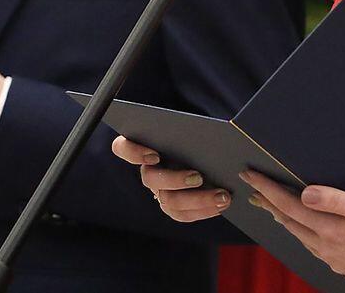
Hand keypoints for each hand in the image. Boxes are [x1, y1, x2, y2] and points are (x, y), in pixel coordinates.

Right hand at [111, 136, 231, 221]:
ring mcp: (159, 191)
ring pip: (168, 201)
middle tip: (198, 177)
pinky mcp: (173, 207)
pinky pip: (183, 214)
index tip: (154, 155)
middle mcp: (148, 170)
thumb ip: (191, 130)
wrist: (208, 154)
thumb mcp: (193, 130)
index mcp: (145, 145)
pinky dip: (204, 210)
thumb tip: (210, 132)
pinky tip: (222, 205)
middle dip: (175, 179)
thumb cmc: (198, 137)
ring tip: (222, 196)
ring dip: (197, 200)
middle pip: (150, 179)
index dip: (133, 152)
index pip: (122, 147)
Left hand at [242, 170, 344, 290]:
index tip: (251, 176)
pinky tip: (305, 231)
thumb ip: (336, 200)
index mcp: (332, 232)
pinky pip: (314, 248)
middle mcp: (329, 249)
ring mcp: (337, 260)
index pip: (290, 206)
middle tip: (253, 188)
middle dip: (270, 203)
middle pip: (289, 222)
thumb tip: (304, 193)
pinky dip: (302, 233)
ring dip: (284, 219)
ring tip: (272, 206)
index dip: (269, 189)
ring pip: (301, 236)